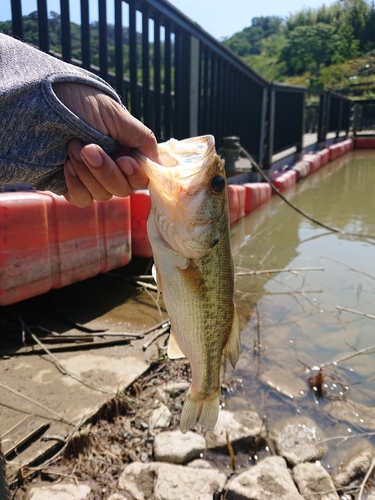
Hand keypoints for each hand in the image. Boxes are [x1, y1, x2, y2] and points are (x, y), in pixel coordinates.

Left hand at [54, 82, 157, 206]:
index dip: (135, 174)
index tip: (124, 159)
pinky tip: (67, 164)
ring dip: (88, 173)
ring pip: (102, 195)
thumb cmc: (82, 102)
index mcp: (127, 152)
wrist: (42, 101)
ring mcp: (92, 178)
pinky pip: (82, 199)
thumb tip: (163, 164)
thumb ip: (142, 139)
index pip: (141, 178)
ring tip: (72, 147)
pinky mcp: (72, 185)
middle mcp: (113, 168)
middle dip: (106, 171)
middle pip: (122, 190)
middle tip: (88, 147)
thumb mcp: (117, 115)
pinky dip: (76, 184)